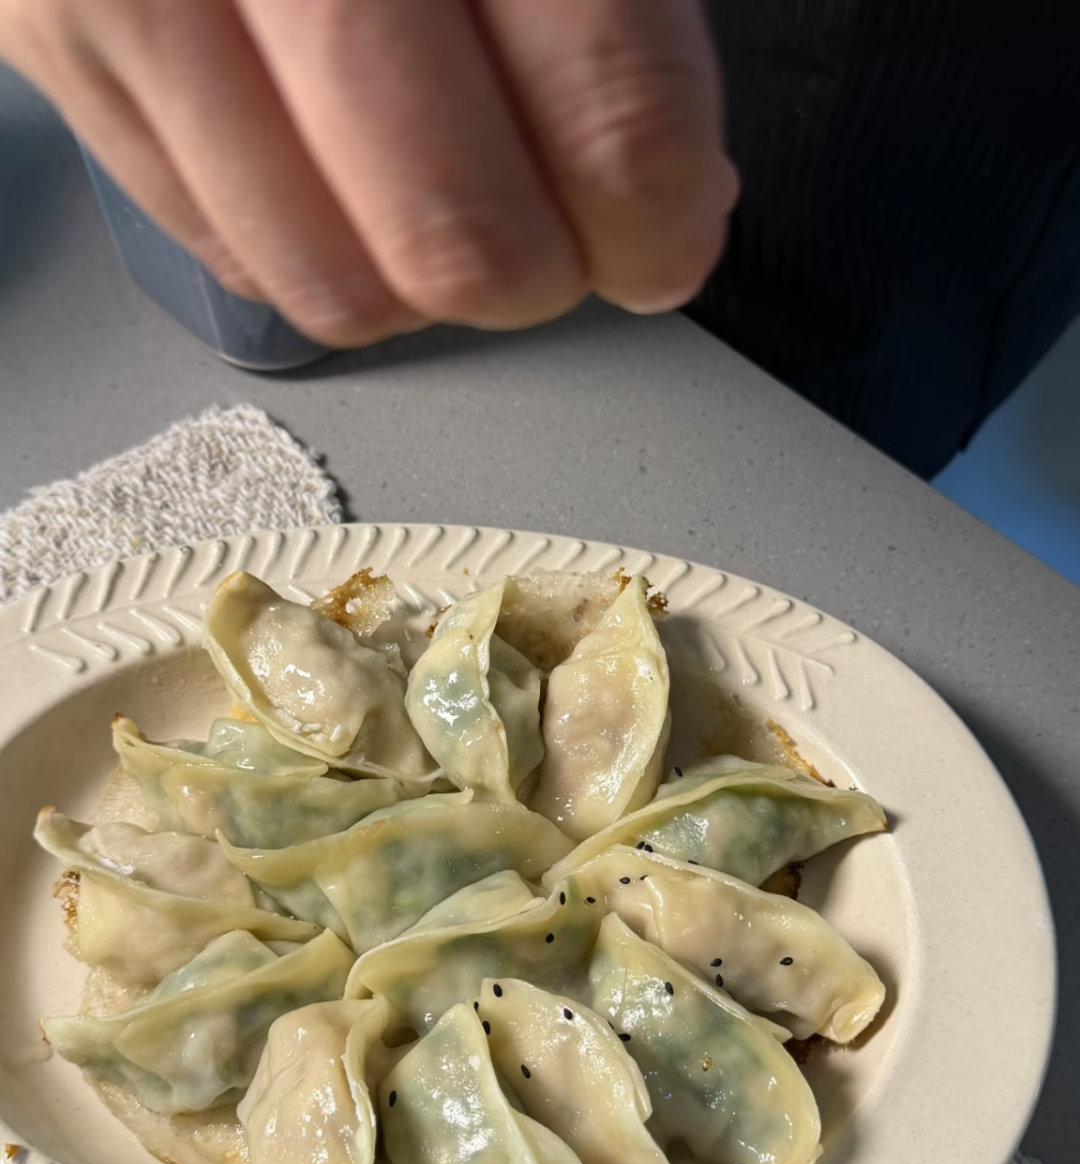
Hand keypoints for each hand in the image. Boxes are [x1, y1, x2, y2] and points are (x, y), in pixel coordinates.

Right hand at [0, 0, 737, 345]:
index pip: (613, 116)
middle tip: (560, 237)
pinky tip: (341, 170)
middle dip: (541, 277)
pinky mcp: (54, 34)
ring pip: (336, 285)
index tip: (667, 241)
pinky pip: (231, 254)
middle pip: (461, 241)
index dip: (661, 224)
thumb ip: (626, 14)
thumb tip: (676, 203)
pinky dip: (317, 250)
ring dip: (425, 288)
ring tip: (443, 200)